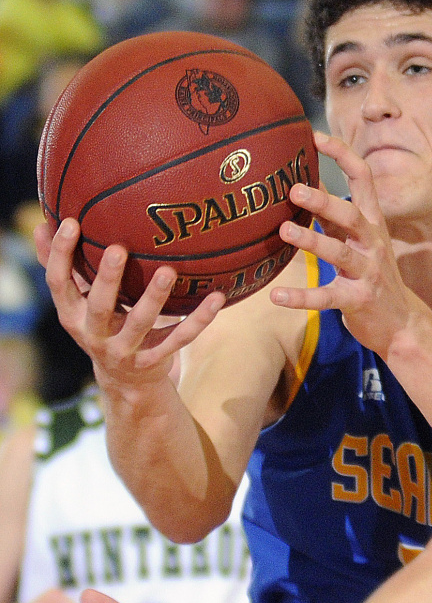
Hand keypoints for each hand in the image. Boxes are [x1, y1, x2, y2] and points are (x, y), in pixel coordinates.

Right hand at [34, 218, 224, 390]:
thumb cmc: (102, 325)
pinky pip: (181, 337)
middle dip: (107, 278)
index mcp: (72, 315)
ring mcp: (126, 350)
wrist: (126, 381)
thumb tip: (43, 222)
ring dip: (154, 297)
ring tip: (167, 271)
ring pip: (141, 322)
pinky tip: (217, 297)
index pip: (59, 283)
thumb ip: (64, 266)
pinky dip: (200, 318)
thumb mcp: (79, 302)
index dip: (62, 254)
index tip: (72, 223)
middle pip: (99, 305)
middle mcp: (95, 334)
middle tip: (118, 249)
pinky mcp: (155, 360)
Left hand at [269, 131, 418, 356]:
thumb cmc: (372, 275)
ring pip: (340, 253)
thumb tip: (305, 183)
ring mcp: (367, 272)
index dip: (341, 155)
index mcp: (372, 222)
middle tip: (294, 189)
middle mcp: (372, 243)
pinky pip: (327, 297)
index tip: (313, 136)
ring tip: (283, 232)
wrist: (402, 323)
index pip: (363, 178)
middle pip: (350, 215)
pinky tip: (276, 296)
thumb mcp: (360, 240)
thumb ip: (336, 215)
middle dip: (324, 201)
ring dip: (311, 242)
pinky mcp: (358, 300)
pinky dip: (301, 298)